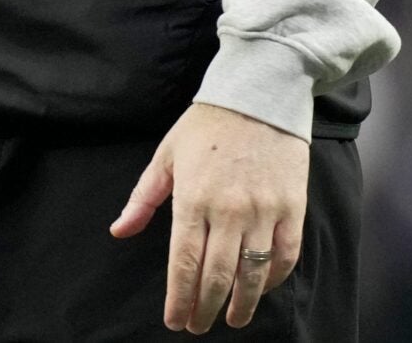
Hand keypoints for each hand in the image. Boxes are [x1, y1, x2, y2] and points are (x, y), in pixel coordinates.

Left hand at [111, 102, 308, 332]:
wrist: (260, 92)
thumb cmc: (208, 124)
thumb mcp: (167, 155)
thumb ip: (144, 198)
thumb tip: (120, 231)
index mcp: (193, 197)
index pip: (184, 263)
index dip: (179, 299)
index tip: (176, 320)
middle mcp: (228, 209)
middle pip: (216, 276)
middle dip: (205, 308)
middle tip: (199, 325)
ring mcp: (263, 209)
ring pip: (252, 273)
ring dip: (241, 304)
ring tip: (232, 319)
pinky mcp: (292, 206)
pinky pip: (286, 255)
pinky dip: (274, 278)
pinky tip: (262, 288)